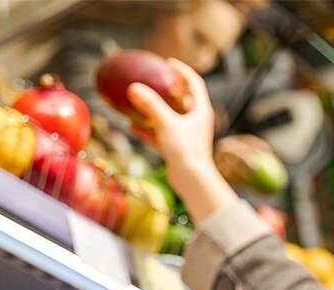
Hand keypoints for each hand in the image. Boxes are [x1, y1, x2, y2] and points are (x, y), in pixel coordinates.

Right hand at [126, 61, 237, 224]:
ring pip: (169, 119)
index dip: (182, 70)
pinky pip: (161, 136)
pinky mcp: (177, 151)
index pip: (194, 83)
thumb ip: (150, 105)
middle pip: (181, 100)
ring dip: (154, 112)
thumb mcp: (166, 123)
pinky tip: (132, 127)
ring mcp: (186, 137)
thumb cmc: (185, 150)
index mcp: (201, 111)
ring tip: (138, 103)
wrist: (192, 181)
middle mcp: (196, 122)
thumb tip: (133, 88)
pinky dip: (148, 131)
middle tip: (153, 81)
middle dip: (167, 91)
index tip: (168, 63)